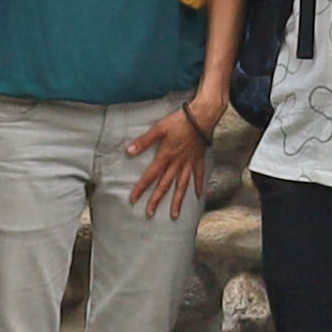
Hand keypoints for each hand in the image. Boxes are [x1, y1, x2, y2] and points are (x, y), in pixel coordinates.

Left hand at [129, 98, 210, 213]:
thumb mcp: (159, 128)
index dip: (141, 188)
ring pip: (182, 185)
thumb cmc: (180, 121)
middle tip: (149, 214)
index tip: (133, 200)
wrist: (202, 116)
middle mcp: (177, 163)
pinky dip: (199, 185)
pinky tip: (199, 195)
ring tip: (174, 214)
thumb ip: (144, 141)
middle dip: (156, 200)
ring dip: (177, 200)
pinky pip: (199, 175)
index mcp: (165, 156)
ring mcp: (189, 163)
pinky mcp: (199, 159)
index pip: (150, 176)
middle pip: (165, 185)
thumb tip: (129, 151)